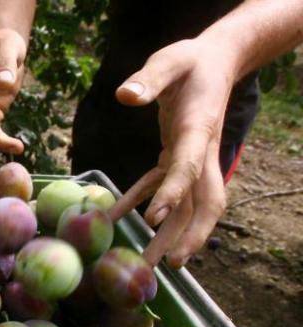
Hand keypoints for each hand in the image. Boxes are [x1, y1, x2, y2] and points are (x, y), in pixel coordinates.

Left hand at [108, 39, 236, 267]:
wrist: (212, 60)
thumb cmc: (189, 60)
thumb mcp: (169, 61)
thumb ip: (149, 78)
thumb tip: (125, 95)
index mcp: (199, 129)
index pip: (189, 168)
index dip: (173, 194)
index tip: (153, 219)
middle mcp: (202, 151)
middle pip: (203, 202)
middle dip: (190, 235)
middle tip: (169, 265)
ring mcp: (194, 158)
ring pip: (188, 205)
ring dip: (171, 234)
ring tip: (147, 264)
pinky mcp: (179, 156)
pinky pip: (162, 186)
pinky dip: (142, 202)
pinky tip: (116, 218)